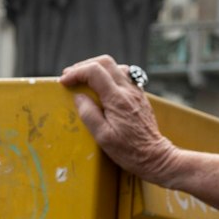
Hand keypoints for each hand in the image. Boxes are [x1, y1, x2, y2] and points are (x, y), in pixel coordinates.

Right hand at [59, 55, 179, 182]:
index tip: (64, 82)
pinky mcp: (140, 95)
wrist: (154, 155)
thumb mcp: (103, 137)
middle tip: (71, 76)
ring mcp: (136, 91)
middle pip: (105, 62)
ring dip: (97, 68)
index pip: (95, 72)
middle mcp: (129, 90)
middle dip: (84, 65)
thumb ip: (89, 114)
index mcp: (117, 99)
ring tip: (84, 79)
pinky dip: (109, 74)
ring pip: (116, 66)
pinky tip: (102, 85)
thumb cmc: (129, 151)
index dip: (76, 73)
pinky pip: (124, 74)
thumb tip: (79, 97)